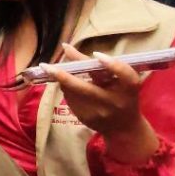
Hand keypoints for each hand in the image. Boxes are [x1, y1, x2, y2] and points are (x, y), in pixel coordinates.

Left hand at [42, 43, 158, 163]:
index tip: (96, 54)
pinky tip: (70, 87)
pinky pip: (70, 100)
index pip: (124, 74)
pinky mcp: (86, 119)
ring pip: (71, 92)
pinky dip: (67, 90)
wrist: (123, 127)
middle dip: (62, 76)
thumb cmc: (121, 95)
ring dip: (63, 80)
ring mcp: (99, 113)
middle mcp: (114, 101)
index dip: (111, 64)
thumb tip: (66, 48)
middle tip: (45, 66)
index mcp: (129, 88)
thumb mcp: (118, 79)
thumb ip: (97, 64)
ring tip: (60, 73)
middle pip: (85, 88)